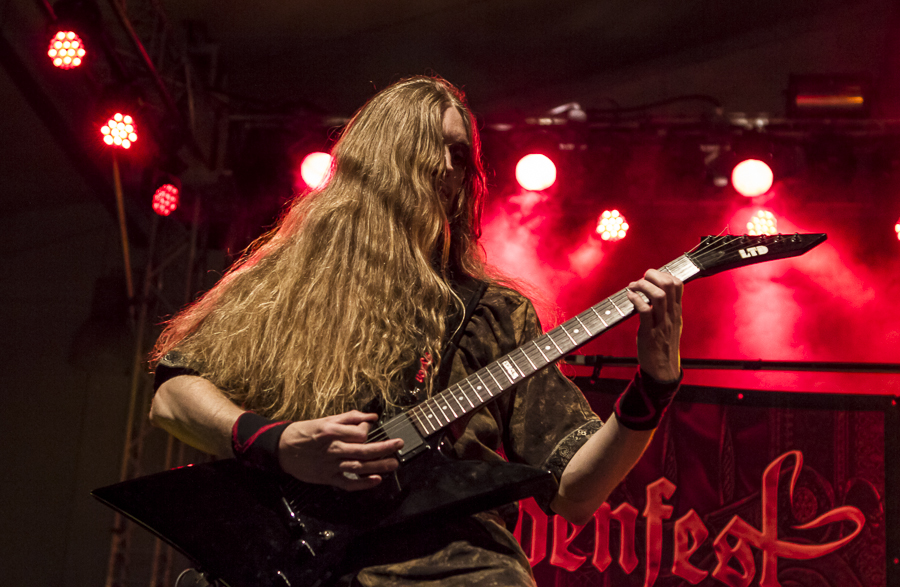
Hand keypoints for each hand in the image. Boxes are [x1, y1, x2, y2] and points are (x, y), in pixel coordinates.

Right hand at [277, 410, 403, 490]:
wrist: (281, 449)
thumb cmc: (304, 432)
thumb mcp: (325, 419)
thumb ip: (349, 417)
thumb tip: (372, 416)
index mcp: (331, 432)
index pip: (358, 433)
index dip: (367, 430)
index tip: (368, 428)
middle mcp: (332, 449)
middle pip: (363, 450)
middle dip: (384, 448)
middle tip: (399, 444)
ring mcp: (330, 466)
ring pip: (359, 467)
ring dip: (378, 466)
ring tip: (394, 463)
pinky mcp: (327, 478)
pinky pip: (348, 483)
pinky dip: (363, 484)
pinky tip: (376, 480)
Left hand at [625, 269, 682, 382]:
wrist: (663, 369)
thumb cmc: (664, 345)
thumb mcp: (671, 324)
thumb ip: (667, 308)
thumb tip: (655, 291)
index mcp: (676, 311)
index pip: (678, 284)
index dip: (663, 274)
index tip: (650, 276)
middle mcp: (671, 315)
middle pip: (668, 285)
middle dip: (653, 275)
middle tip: (641, 278)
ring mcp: (662, 324)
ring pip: (658, 296)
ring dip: (643, 286)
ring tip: (633, 286)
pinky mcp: (650, 333)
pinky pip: (645, 311)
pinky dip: (636, 300)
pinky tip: (630, 297)